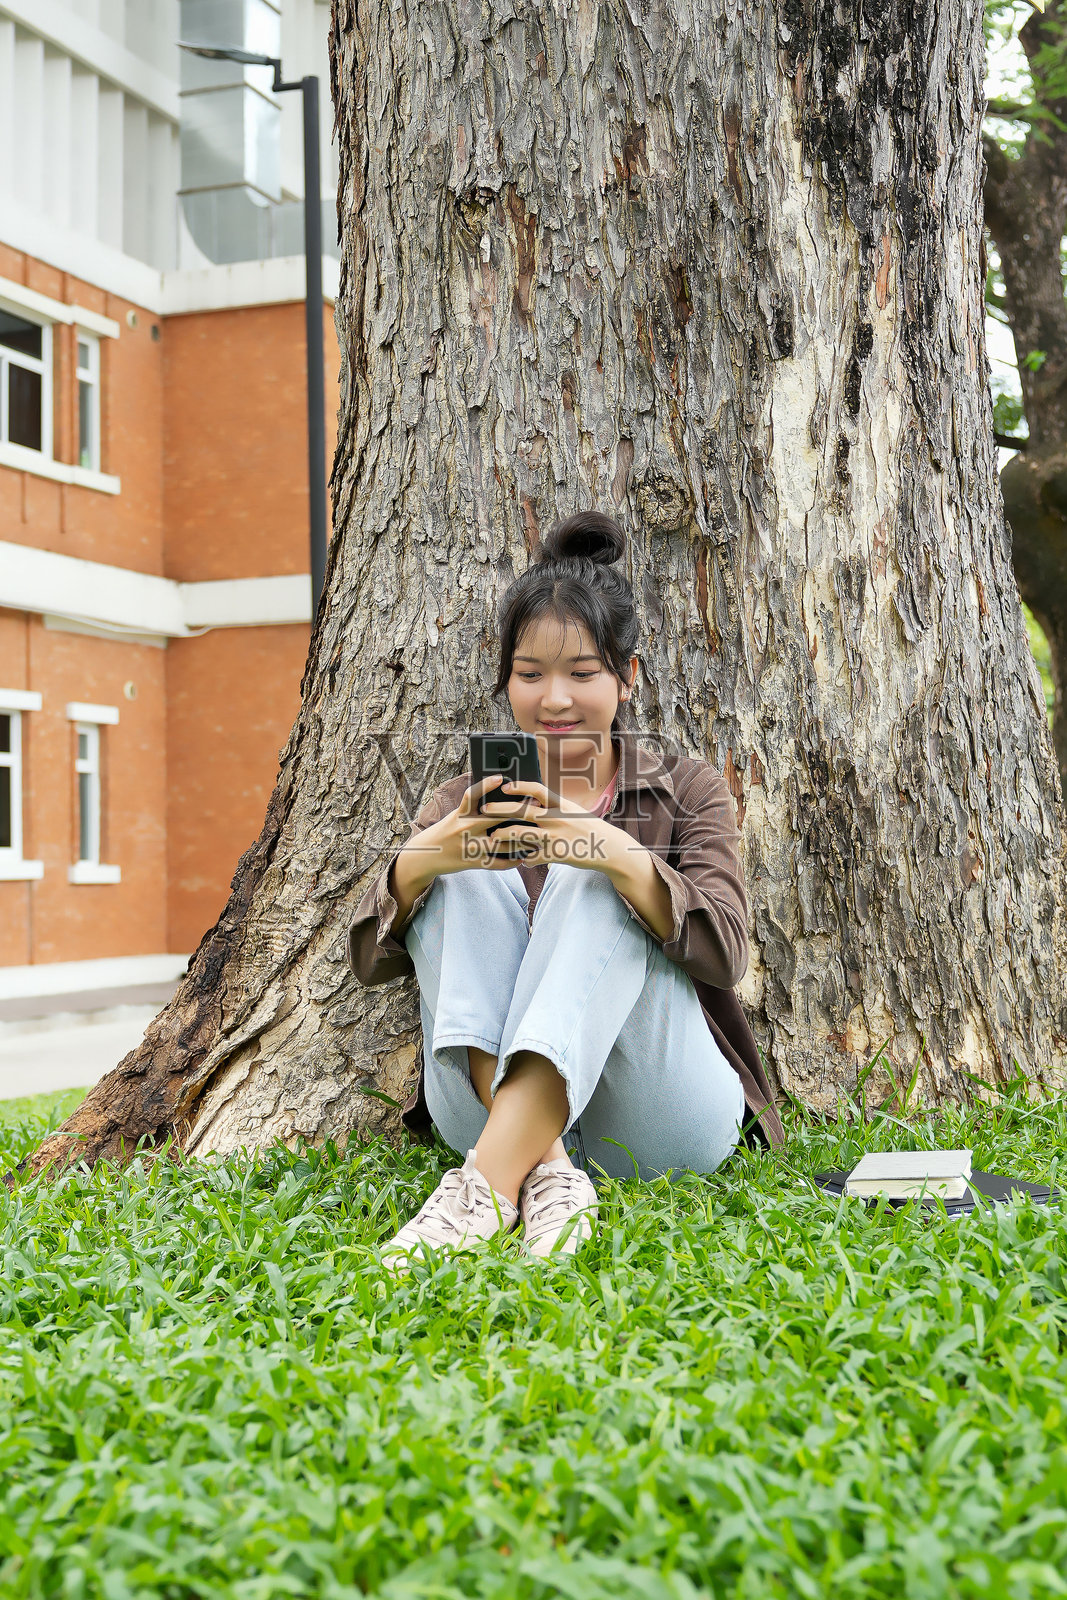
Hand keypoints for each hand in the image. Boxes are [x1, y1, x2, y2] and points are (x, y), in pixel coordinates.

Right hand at [398, 775, 544, 875]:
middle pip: (496, 817)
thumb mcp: (454, 817)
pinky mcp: (472, 862)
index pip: (473, 795)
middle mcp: (465, 828)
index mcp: (460, 814)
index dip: (486, 785)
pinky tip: (521, 858)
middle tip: (536, 809)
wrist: (425, 856)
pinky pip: (496, 863)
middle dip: (518, 813)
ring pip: (501, 843)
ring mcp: (469, 846)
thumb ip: (472, 810)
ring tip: (535, 838)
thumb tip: (495, 800)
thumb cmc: (443, 833)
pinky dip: (510, 862)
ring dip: (521, 841)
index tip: (501, 778)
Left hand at [480, 780, 612, 870]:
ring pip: (521, 834)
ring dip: (504, 835)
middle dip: (499, 809)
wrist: (608, 848)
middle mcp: (556, 818)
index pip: (537, 790)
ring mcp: (555, 837)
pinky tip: (521, 860)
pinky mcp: (555, 854)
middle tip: (484, 809)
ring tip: (493, 837)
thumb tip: (533, 804)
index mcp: (561, 804)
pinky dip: (525, 859)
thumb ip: (553, 808)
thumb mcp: (573, 812)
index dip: (520, 786)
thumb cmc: (589, 828)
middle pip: (521, 811)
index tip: (505, 786)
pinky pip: (532, 857)